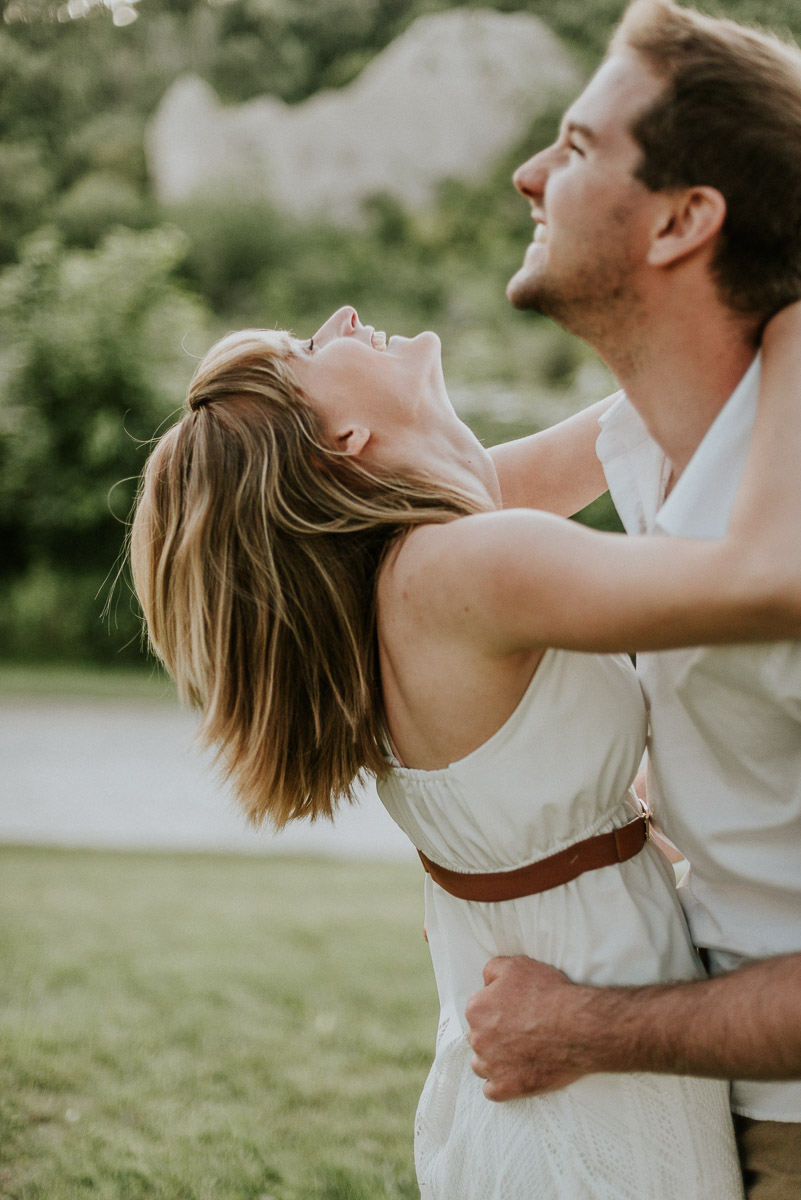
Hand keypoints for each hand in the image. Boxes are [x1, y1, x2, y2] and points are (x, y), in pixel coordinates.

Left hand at [465, 956, 588, 1099]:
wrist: (578, 1026)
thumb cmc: (549, 994)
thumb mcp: (517, 965)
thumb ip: (492, 971)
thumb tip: (486, 982)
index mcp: (476, 1008)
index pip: (478, 1009)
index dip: (497, 1009)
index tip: (514, 1011)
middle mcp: (477, 1037)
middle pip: (478, 1037)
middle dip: (494, 1035)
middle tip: (520, 1031)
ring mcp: (491, 1065)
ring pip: (482, 1064)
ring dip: (494, 1060)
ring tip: (518, 1053)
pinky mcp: (506, 1087)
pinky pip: (491, 1091)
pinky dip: (501, 1084)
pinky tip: (515, 1075)